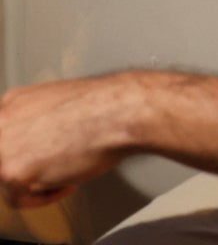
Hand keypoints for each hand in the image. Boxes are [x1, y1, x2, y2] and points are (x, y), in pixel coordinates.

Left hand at [0, 76, 135, 208]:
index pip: (6, 137)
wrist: (122, 111)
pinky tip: (67, 182)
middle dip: (29, 167)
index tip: (41, 156)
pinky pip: (20, 198)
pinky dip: (45, 197)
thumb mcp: (61, 105)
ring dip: (37, 183)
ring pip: (7, 180)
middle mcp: (2, 122)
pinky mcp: (14, 171)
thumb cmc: (105, 107)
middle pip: (4, 158)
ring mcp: (3, 147)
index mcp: (12, 103)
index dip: (27, 150)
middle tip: (53, 168)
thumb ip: (40, 122)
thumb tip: (41, 141)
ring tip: (64, 175)